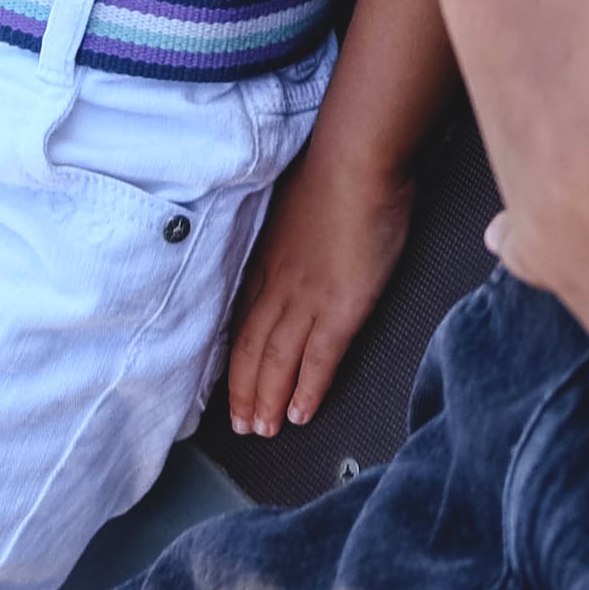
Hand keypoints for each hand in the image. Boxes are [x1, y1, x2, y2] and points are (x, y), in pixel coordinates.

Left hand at [219, 127, 414, 439]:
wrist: (357, 159)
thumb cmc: (334, 168)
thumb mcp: (295, 200)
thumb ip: (293, 228)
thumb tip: (301, 235)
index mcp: (267, 259)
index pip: (243, 320)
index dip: (236, 357)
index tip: (231, 381)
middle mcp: (278, 284)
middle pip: (252, 349)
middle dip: (244, 390)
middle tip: (241, 424)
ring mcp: (306, 298)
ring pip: (277, 362)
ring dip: (269, 399)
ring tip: (265, 430)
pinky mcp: (341, 307)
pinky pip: (318, 359)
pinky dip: (307, 389)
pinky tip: (302, 412)